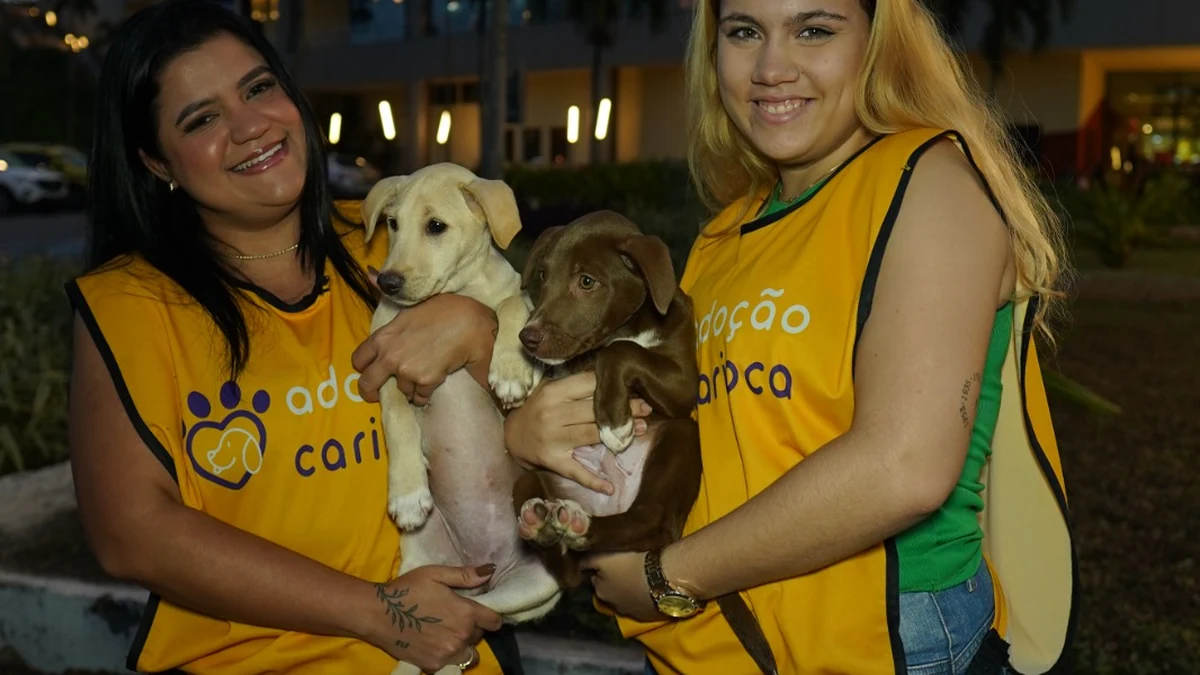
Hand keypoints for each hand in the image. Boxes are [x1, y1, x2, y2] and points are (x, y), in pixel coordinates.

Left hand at [353, 292, 497, 405]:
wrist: (469, 324)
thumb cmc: (443, 310)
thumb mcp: (409, 306)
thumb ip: (385, 296)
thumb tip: (368, 273)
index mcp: (383, 336)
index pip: (358, 358)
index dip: (363, 366)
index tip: (370, 369)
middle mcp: (390, 355)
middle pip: (367, 383)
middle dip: (370, 391)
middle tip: (377, 394)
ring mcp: (406, 370)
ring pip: (400, 390)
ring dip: (409, 387)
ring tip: (422, 375)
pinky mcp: (424, 381)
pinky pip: (419, 397)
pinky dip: (425, 394)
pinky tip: (433, 382)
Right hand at [359, 564, 502, 672]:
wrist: (376, 613)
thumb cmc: (407, 589)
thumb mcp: (436, 574)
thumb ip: (466, 575)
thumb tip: (490, 571)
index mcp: (466, 612)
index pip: (494, 621)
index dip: (490, 615)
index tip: (480, 612)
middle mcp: (461, 636)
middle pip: (479, 636)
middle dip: (471, 627)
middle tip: (454, 618)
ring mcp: (448, 654)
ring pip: (469, 653)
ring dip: (463, 645)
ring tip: (447, 634)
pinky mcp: (434, 665)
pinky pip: (451, 664)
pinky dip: (448, 656)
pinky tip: (435, 644)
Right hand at [503, 372, 651, 494]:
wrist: (510, 437)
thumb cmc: (537, 409)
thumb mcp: (550, 391)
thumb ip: (575, 386)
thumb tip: (612, 382)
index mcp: (553, 393)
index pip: (588, 384)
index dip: (613, 386)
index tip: (635, 387)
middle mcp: (552, 415)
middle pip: (595, 410)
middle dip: (625, 409)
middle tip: (647, 409)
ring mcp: (552, 439)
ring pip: (591, 435)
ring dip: (619, 434)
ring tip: (640, 429)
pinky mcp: (552, 461)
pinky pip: (575, 471)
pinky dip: (592, 481)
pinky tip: (610, 487)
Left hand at [583, 550, 659, 621]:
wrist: (661, 580)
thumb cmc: (630, 565)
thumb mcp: (604, 557)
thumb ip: (589, 560)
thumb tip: (580, 563)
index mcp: (600, 591)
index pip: (595, 577)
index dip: (600, 568)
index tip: (608, 561)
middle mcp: (612, 605)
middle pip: (609, 590)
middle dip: (613, 582)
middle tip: (623, 568)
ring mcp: (631, 612)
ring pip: (625, 599)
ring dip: (627, 591)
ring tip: (637, 579)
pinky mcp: (647, 615)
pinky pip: (640, 605)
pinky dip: (641, 598)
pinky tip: (648, 589)